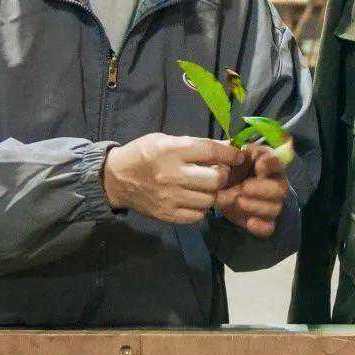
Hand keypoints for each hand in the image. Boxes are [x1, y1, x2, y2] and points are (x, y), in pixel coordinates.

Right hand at [102, 135, 243, 223]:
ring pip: (209, 199)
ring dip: (214, 192)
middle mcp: (172, 175)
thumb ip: (196, 145)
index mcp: (171, 151)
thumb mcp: (167, 140)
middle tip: (221, 172)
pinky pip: (198, 214)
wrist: (116, 179)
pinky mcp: (167, 214)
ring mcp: (170, 198)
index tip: (238, 156)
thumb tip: (228, 146)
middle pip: (215, 179)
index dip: (230, 154)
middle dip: (224, 175)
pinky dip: (202, 207)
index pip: (211, 152)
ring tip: (207, 186)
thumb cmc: (144, 154)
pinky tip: (196, 198)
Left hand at [215, 145, 289, 239]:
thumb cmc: (230, 171)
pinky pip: (269, 227)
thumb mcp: (229, 159)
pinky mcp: (264, 221)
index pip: (277, 162)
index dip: (270, 164)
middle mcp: (275, 184)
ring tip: (239, 201)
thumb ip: (232, 157)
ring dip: (256, 206)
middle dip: (262, 189)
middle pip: (280, 189)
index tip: (259, 166)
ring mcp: (271, 204)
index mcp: (267, 165)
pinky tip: (249, 222)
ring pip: (275, 208)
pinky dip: (260, 226)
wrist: (224, 192)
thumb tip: (233, 157)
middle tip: (244, 188)